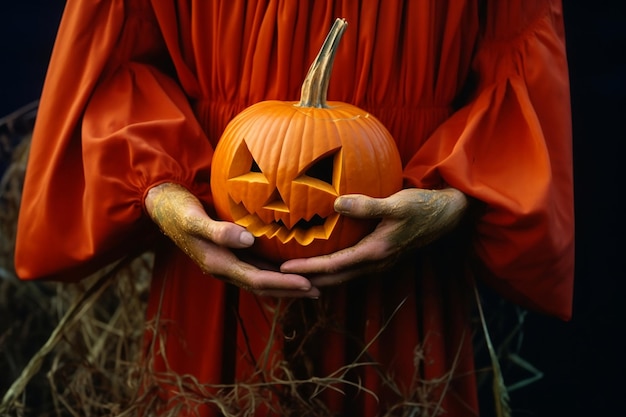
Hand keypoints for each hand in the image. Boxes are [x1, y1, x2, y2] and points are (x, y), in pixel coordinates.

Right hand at [145, 183, 318, 297]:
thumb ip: (219, 231)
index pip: (258, 280)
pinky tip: (291, 265)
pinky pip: (257, 265)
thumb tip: (247, 240)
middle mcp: (225, 268)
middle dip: (290, 290)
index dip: (284, 284)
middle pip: (263, 285)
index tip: (308, 285)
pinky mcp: (231, 254)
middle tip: (319, 291)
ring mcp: (228, 263)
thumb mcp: (194, 219)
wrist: (164, 206)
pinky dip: (275, 269)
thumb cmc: (179, 210)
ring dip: (286, 283)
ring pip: (261, 278)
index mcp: (218, 264)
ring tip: (312, 284)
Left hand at [280, 188, 467, 286]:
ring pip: (342, 276)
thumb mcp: (396, 203)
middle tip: (281, 278)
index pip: (334, 265)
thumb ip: (367, 205)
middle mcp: (376, 262)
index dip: (308, 268)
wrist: (446, 214)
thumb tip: (337, 204)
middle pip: (335, 278)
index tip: (284, 268)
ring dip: (319, 277)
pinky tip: (322, 261)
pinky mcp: (380, 256)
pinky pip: (351, 267)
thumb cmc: (421, 207)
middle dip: (308, 280)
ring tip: (296, 274)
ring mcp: (379, 262)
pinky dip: (333, 268)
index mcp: (376, 252)